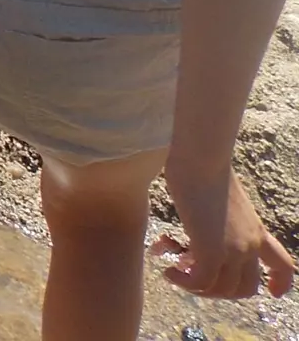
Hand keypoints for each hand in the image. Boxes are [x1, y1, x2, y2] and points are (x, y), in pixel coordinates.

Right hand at [158, 167, 294, 299]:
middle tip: (195, 277)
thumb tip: (200, 217)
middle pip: (247, 288)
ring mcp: (234, 250)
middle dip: (221, 291)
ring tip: (175, 272)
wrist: (202, 158)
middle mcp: (250, 245)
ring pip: (222, 290)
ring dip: (197, 287)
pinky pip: (199, 281)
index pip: (283, 266)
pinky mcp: (211, 251)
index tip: (271, 293)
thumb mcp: (223, 199)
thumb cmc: (204, 165)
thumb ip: (220, 217)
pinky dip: (183, 282)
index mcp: (257, 231)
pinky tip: (168, 271)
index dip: (279, 284)